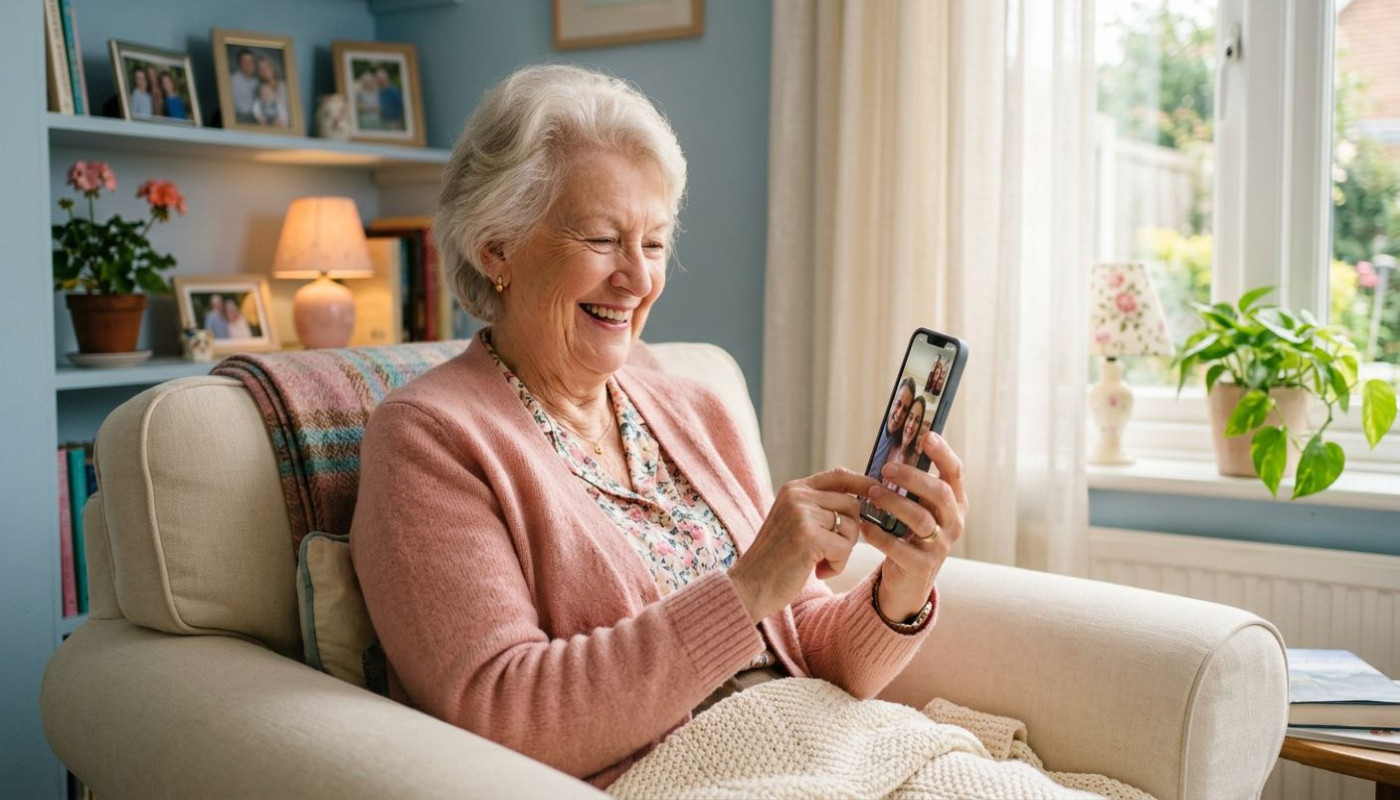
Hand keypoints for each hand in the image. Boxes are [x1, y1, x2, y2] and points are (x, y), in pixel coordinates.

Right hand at [728, 468, 875, 622]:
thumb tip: (862, 498)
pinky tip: (818, 572)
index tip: (878, 494)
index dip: (863, 483)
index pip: (839, 475)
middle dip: (850, 533)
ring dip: (842, 552)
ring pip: (851, 528)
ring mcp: (802, 514)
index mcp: (794, 488)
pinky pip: (844, 549)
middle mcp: (797, 495)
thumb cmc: (777, 560)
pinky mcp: (808, 536)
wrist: (750, 587)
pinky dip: (837, 565)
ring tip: (819, 563)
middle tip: (830, 552)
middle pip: (852, 505)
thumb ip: (820, 507)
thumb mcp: (795, 523)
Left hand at [860, 432, 967, 620]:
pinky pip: (900, 548)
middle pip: (940, 494)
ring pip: (921, 519)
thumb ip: (910, 486)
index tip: (927, 436)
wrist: (908, 580)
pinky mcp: (922, 566)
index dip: (943, 453)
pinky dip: (880, 535)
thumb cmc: (908, 533)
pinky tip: (864, 525)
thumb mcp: (915, 507)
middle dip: (913, 477)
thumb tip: (889, 453)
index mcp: (954, 503)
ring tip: (871, 494)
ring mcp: (940, 546)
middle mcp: (953, 522)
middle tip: (886, 469)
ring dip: (894, 503)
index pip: (955, 473)